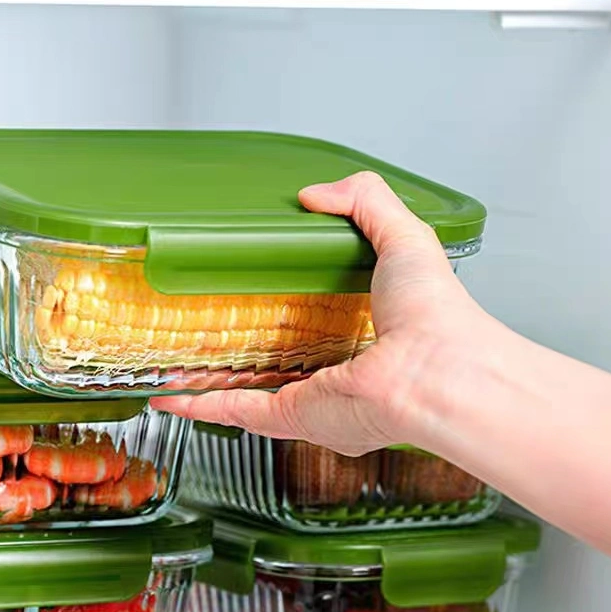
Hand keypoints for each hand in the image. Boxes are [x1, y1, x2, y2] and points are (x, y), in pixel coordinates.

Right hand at [150, 171, 491, 455]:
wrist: (438, 373)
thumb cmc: (437, 316)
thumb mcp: (406, 238)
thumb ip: (367, 203)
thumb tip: (316, 195)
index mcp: (370, 334)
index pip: (323, 321)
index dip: (292, 305)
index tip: (264, 288)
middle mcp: (341, 372)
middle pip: (284, 359)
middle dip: (248, 347)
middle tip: (212, 324)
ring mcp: (315, 398)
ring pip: (253, 391)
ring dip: (215, 380)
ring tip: (182, 362)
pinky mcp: (295, 416)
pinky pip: (239, 411)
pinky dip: (202, 405)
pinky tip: (172, 395)